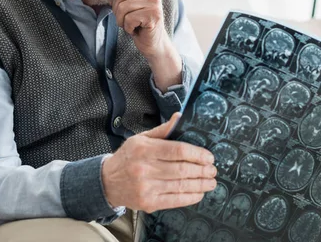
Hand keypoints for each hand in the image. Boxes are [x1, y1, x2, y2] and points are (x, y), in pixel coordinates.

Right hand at [101, 113, 216, 212]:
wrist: (107, 182)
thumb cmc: (128, 157)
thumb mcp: (141, 138)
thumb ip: (163, 130)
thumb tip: (179, 116)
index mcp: (144, 149)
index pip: (177, 151)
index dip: (197, 154)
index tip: (209, 157)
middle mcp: (144, 169)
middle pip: (181, 170)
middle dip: (202, 170)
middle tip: (213, 170)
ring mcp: (146, 187)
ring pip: (180, 186)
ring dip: (200, 185)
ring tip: (211, 182)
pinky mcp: (148, 203)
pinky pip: (174, 200)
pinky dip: (190, 197)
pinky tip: (199, 193)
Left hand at [106, 0, 182, 90]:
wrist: (153, 43)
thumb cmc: (137, 23)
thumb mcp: (128, 3)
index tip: (118, 6)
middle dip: (117, 11)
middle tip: (126, 19)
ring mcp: (155, 2)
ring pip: (122, 7)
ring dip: (121, 20)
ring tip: (131, 24)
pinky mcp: (154, 15)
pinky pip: (129, 19)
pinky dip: (128, 27)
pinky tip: (136, 29)